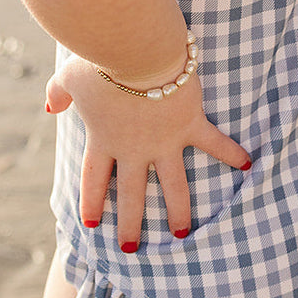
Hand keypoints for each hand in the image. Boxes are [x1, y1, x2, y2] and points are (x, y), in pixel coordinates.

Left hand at [45, 55, 250, 251]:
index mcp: (103, 139)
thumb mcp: (69, 76)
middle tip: (131, 247)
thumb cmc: (98, 59)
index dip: (93, 202)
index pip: (95, 179)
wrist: (134, 51)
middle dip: (131, 222)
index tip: (92, 225)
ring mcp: (164, 141)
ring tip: (182, 233)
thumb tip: (50, 105)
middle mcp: (134, 149)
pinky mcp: (189, 124)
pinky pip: (214, 143)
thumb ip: (58, 93)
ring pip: (173, 185)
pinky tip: (247, 165)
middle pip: (132, 194)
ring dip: (178, 210)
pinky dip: (231, 153)